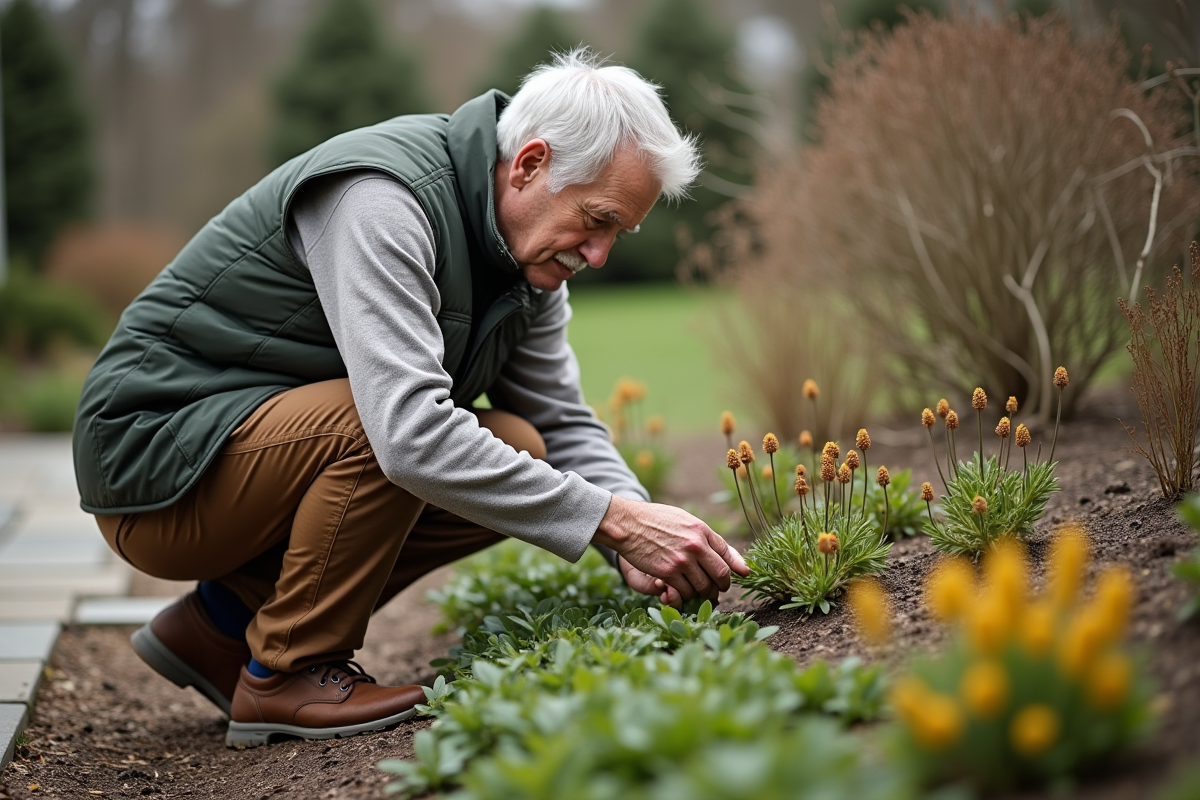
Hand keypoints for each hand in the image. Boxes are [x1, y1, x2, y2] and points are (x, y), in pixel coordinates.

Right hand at [595, 496, 748, 604]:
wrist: (627, 523)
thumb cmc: (654, 520)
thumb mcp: (684, 520)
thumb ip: (703, 535)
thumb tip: (724, 552)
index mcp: (701, 530)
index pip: (727, 552)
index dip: (737, 567)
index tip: (743, 574)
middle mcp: (696, 545)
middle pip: (720, 575)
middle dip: (721, 586)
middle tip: (717, 590)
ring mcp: (682, 561)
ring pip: (703, 587)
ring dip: (702, 593)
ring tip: (697, 592)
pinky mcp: (667, 573)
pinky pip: (684, 592)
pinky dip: (684, 595)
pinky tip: (680, 591)